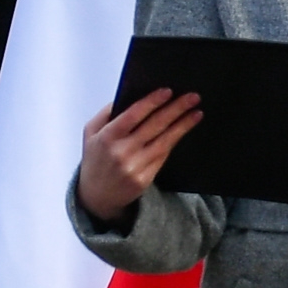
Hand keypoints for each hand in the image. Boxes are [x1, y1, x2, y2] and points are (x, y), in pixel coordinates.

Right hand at [79, 90, 202, 221]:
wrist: (96, 195)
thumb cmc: (96, 158)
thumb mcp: (91, 133)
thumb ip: (106, 114)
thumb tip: (129, 95)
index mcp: (106, 137)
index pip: (132, 116)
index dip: (151, 102)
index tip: (168, 91)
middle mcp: (120, 152)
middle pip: (154, 126)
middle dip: (175, 109)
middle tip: (193, 97)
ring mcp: (133, 167)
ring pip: (164, 141)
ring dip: (183, 125)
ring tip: (197, 113)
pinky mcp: (144, 179)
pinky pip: (163, 156)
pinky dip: (175, 141)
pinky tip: (185, 130)